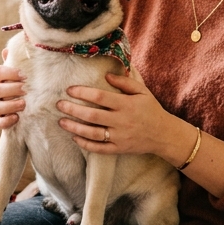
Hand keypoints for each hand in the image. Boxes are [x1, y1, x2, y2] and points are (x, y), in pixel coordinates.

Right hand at [0, 49, 24, 128]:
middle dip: (11, 89)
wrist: (25, 105)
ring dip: (10, 105)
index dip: (9, 73)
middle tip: (25, 89)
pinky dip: (6, 120)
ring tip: (24, 104)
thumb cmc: (22, 84)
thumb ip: (16, 62)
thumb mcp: (20, 73)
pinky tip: (17, 117)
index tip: (24, 75)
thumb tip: (8, 50)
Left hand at [56, 72, 174, 156]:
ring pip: (92, 133)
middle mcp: (121, 121)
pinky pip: (99, 148)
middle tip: (59, 104)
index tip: (69, 89)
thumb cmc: (151, 109)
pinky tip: (75, 137)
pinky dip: (85, 144)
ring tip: (61, 122)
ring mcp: (119, 137)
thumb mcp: (142, 91)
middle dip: (72, 110)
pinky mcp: (119, 149)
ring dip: (74, 127)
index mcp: (126, 105)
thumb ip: (125, 82)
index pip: (100, 97)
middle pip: (92, 116)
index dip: (82, 93)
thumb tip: (106, 75)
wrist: (164, 134)